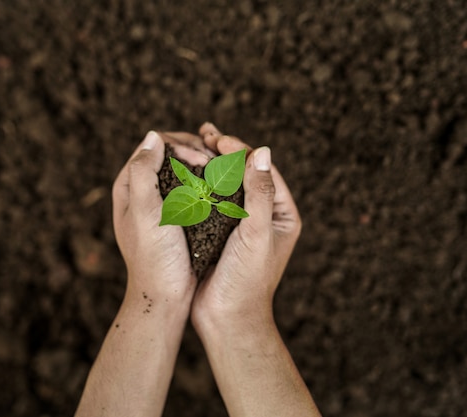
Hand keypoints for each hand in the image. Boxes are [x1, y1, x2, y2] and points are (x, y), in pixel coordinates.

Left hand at [112, 130, 212, 304]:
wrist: (166, 297)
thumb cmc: (154, 257)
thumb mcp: (144, 212)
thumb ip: (143, 172)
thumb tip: (153, 136)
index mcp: (128, 186)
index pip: (153, 146)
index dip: (180, 144)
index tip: (201, 157)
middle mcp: (143, 191)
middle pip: (171, 155)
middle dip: (195, 151)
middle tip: (215, 162)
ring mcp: (163, 204)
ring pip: (185, 171)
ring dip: (205, 166)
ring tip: (223, 172)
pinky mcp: (181, 216)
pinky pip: (196, 189)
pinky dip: (210, 183)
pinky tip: (225, 188)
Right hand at [191, 123, 301, 327]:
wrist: (226, 320)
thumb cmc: (247, 280)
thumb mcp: (257, 234)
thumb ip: (260, 193)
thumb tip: (262, 151)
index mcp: (281, 214)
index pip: (263, 171)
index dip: (242, 151)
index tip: (219, 140)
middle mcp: (264, 215)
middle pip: (246, 173)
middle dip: (226, 152)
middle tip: (206, 132)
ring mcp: (241, 223)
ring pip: (227, 183)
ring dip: (212, 162)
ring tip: (195, 142)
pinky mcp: (220, 231)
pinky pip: (212, 200)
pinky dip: (200, 182)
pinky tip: (185, 169)